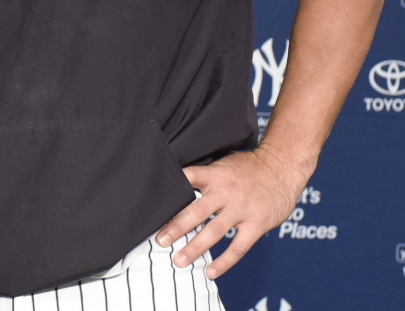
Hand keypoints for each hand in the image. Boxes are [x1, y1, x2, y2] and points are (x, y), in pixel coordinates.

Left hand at [156, 145, 309, 277]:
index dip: (172, 188)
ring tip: (178, 261)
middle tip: (160, 240)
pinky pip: (238, 247)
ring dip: (195, 248)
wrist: (282, 167)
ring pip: (215, 231)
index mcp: (215, 174)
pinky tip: (210, 272)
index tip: (153, 203)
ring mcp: (242, 209)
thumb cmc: (248, 167)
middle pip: (197, 211)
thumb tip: (176, 185)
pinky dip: (224, 262)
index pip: (188, 178)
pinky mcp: (257, 224)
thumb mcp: (223, 164)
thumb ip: (204, 177)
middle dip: (177, 227)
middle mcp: (226, 191)